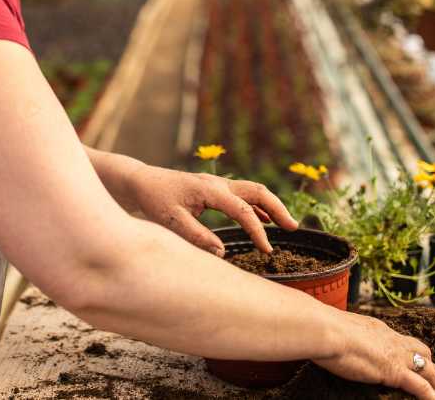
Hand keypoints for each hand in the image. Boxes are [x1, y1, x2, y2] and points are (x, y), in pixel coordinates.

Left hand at [122, 164, 298, 255]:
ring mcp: (217, 184)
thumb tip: (222, 253)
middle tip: (293, 228)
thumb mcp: (171, 222)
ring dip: (271, 206)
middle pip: (257, 191)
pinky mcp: (214, 189)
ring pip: (253, 191)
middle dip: (278, 208)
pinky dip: (257, 207)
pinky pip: (242, 196)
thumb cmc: (154, 200)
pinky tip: (265, 219)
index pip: (242, 210)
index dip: (257, 231)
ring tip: (287, 225)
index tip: (267, 250)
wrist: (141, 182)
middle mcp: (218, 183)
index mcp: (209, 190)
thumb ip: (196, 237)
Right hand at [314, 310, 434, 399]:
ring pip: (427, 368)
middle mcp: (391, 339)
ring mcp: (395, 355)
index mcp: (377, 329)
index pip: (400, 339)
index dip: (407, 351)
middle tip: (431, 377)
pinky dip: (432, 395)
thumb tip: (333, 341)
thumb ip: (342, 336)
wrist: (326, 330)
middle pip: (420, 350)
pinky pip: (421, 386)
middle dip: (428, 363)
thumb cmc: (323, 329)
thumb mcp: (337, 329)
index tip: (408, 359)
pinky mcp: (395, 372)